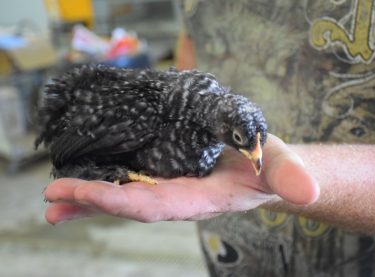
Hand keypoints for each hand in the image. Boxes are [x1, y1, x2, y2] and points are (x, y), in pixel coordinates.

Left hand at [44, 134, 318, 223]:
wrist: (263, 169)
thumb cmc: (269, 165)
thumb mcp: (281, 163)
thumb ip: (290, 175)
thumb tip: (307, 191)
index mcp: (201, 198)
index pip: (158, 205)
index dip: (124, 201)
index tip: (89, 195)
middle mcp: (180, 199)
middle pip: (131, 204)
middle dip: (93, 201)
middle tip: (54, 198)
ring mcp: (169, 190)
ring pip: (125, 197)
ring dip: (89, 200)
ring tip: (54, 203)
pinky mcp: (165, 178)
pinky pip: (130, 185)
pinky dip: (103, 188)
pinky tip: (79, 189)